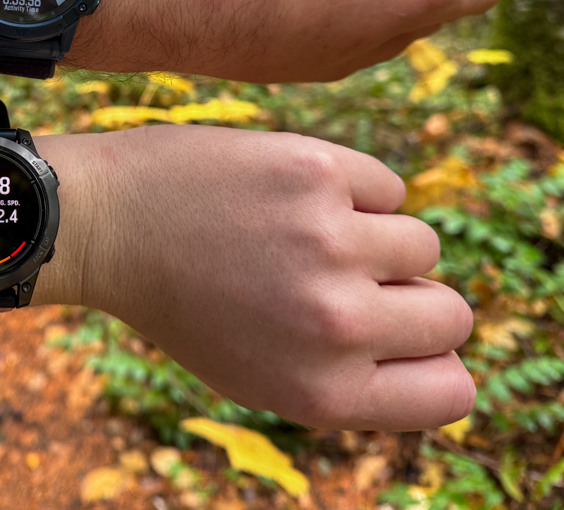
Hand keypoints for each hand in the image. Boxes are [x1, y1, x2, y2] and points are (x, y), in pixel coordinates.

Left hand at [35, 124, 475, 431]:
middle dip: (410, 297)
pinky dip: (353, 189)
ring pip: (422, 243)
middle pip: (452, 314)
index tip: (398, 339)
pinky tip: (290, 196)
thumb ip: (352, 380)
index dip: (433, 363)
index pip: (453, 392)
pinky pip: (389, 186)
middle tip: (345, 278)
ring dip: (376, 238)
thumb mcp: (259, 375)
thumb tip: (446, 361)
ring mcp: (331, 242)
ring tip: (301, 235)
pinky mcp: (318, 170)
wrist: (109, 223)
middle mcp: (336, 324)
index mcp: (325, 392)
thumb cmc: (184, 303)